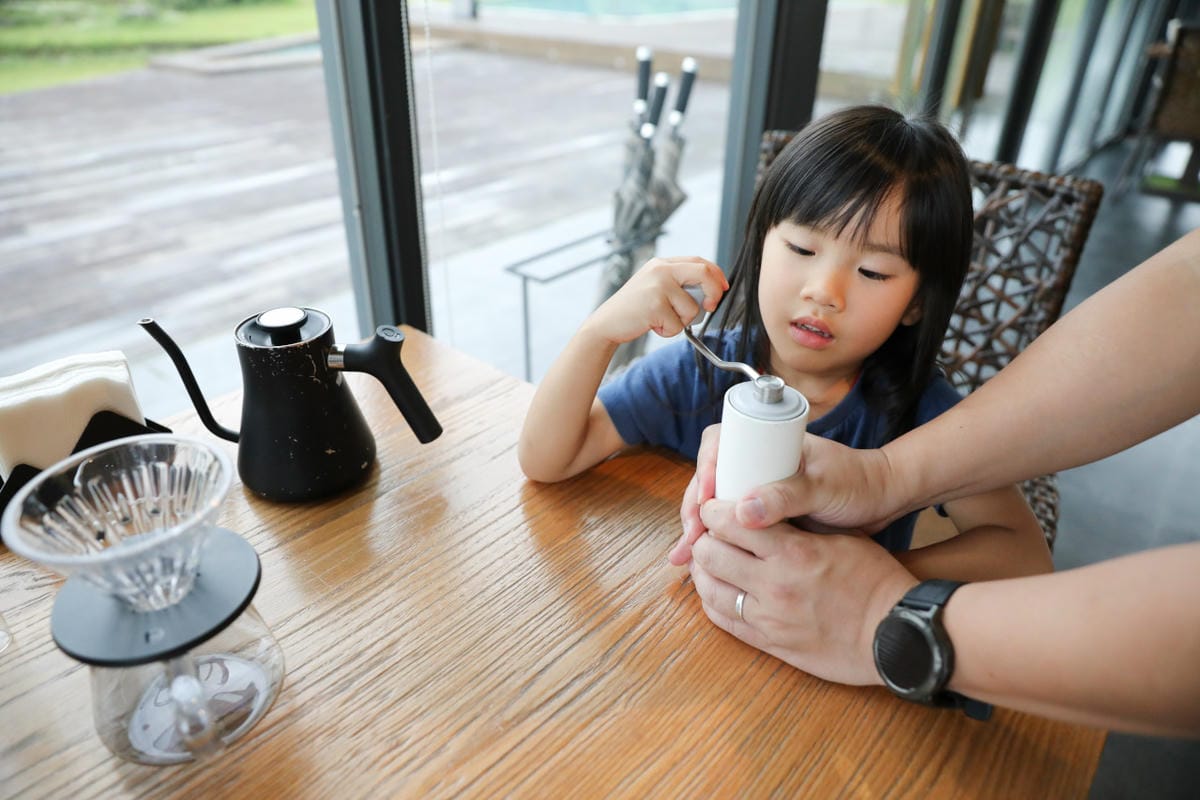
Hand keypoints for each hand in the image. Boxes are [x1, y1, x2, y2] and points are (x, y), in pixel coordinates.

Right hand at [586, 256, 727, 344]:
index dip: (716, 275)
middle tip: (710, 308)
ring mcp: (658, 286)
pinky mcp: (655, 305)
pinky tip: (652, 326)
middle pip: (704, 273)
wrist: (607, 323)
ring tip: (660, 320)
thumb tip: (709, 291)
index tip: (723, 289)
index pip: (700, 261)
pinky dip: (668, 332)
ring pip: (692, 307)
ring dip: (681, 322)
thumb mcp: (654, 286)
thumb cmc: (633, 309)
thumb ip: (677, 282)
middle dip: (714, 292)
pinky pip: (678, 325)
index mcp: (662, 263)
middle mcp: (661, 270)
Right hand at [671, 426, 892, 566]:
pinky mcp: (768, 515)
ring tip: (685, 559)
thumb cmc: (859, 483)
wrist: (886, 501)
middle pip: (711, 479)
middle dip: (694, 509)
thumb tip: (741, 511)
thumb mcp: (823, 487)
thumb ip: (787, 496)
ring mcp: (761, 489)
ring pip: (718, 506)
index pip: (719, 445)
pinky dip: (718, 543)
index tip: (705, 500)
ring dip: (700, 530)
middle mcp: (758, 464)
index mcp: (767, 442)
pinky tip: (706, 565)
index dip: (704, 471)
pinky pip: (734, 526)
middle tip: (690, 539)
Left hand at [688, 499, 918, 685]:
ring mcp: (768, 617)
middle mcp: (774, 585)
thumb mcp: (840, 538)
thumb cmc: (875, 580)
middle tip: (707, 531)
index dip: (713, 510)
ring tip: (708, 559)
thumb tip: (758, 508)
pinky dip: (712, 601)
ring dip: (702, 570)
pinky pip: (723, 620)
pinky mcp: (769, 643)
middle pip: (709, 553)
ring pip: (709, 589)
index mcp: (793, 552)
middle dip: (703, 537)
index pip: (730, 521)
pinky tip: (717, 589)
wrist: (897, 633)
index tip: (713, 506)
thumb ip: (796, 525)